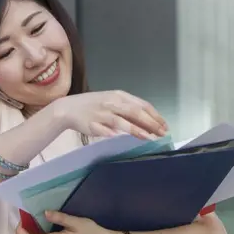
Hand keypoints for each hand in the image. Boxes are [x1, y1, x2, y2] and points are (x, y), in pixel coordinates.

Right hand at [44, 90, 167, 139]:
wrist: (69, 108)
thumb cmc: (95, 105)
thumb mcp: (114, 102)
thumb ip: (130, 111)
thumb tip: (149, 123)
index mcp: (120, 96)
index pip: (142, 105)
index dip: (155, 115)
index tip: (164, 126)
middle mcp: (112, 103)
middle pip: (135, 112)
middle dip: (150, 123)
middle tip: (162, 133)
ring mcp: (102, 113)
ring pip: (122, 121)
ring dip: (136, 130)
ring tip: (149, 137)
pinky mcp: (92, 124)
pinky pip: (104, 129)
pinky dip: (112, 133)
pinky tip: (120, 138)